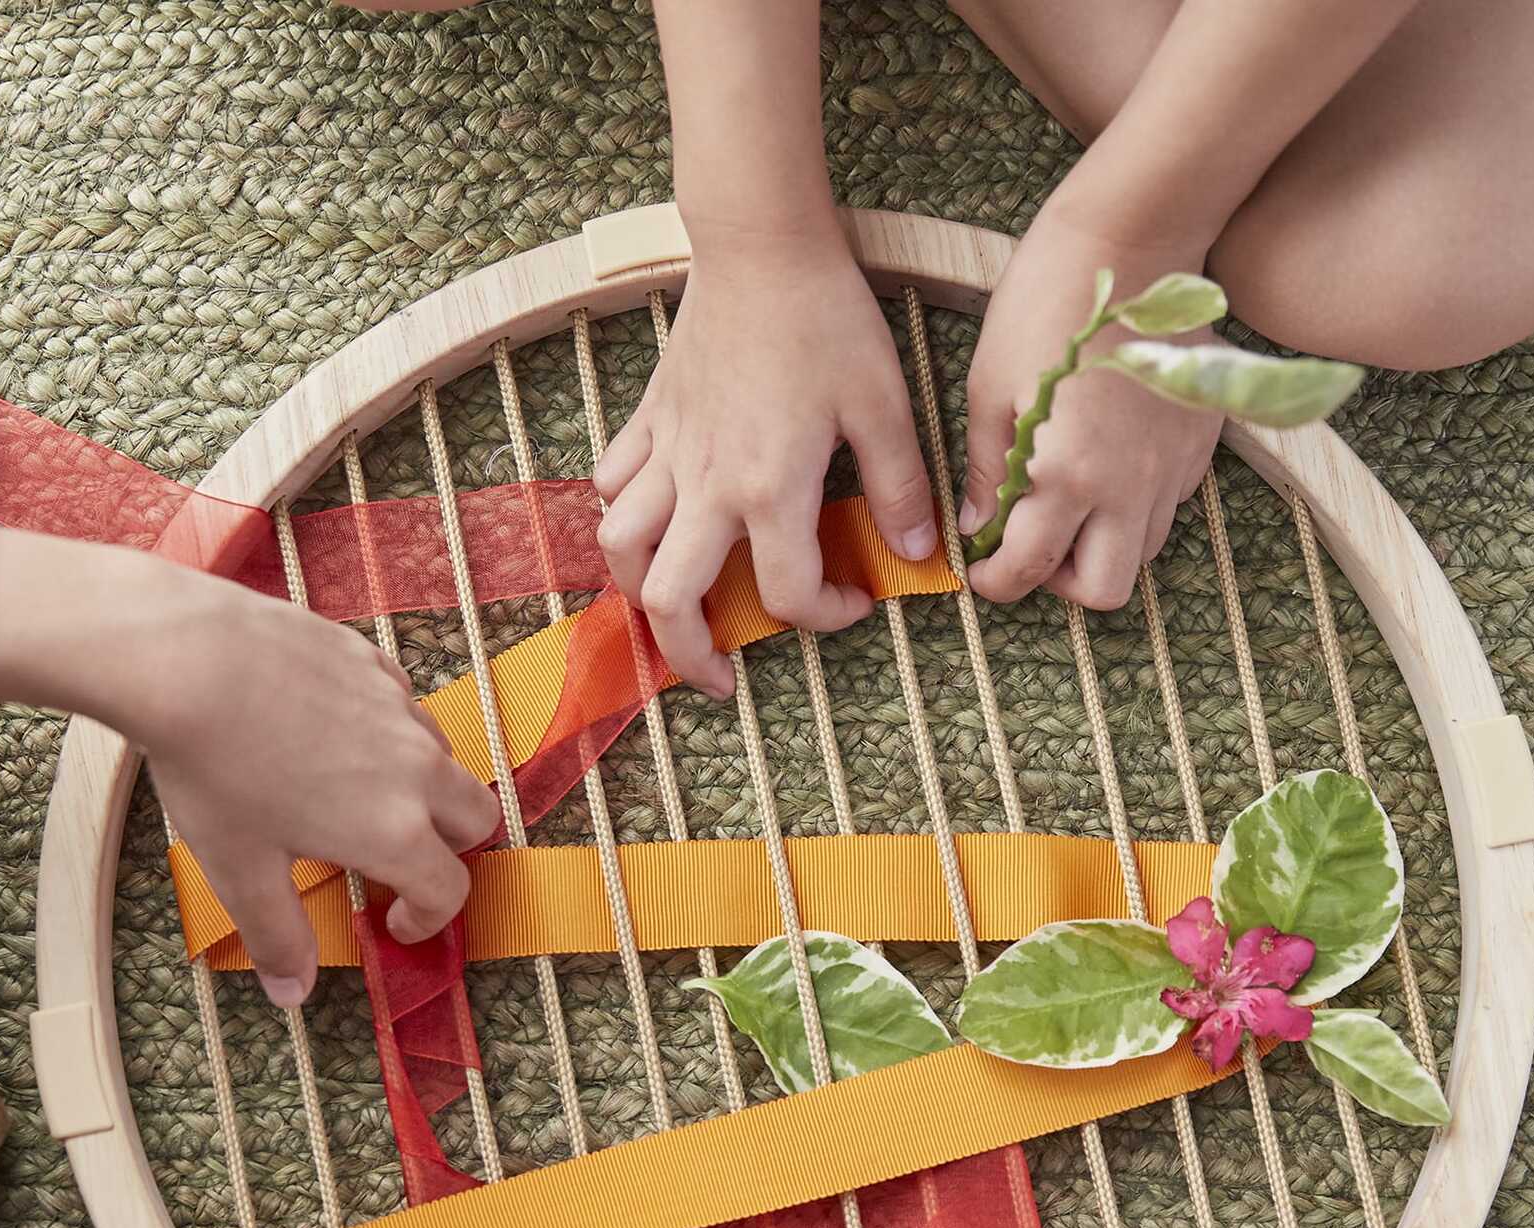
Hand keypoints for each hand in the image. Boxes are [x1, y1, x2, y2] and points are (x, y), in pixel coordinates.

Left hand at [134, 582, 499, 1007]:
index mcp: (396, 832)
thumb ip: (278, 935)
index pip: (449, 890)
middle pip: (478, 819)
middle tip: (400, 861)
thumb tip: (292, 994)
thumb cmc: (213, 769)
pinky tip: (330, 734)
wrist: (186, 656)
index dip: (427, 919)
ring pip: (444, 759)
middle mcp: (417, 771)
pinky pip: (405, 707)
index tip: (395, 922)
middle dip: (451, 850)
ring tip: (357, 795)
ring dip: (422, 788)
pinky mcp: (374, 662)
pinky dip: (389, 733)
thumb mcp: (239, 869)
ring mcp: (401, 710)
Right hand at [593, 237, 938, 697]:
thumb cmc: (826, 318)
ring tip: (672, 610)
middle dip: (691, 656)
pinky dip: (624, 513)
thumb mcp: (884, 404)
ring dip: (640, 593)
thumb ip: (900, 486)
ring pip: (622, 550)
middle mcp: (707, 487)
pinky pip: (615, 484)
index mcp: (769, 490)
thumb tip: (918, 551)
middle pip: (669, 601)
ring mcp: (669, 455)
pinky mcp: (649, 421)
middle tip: (721, 677)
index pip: (787, 594)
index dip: (825, 618)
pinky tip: (653, 520)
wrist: (761, 244)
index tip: (855, 602)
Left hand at [962, 208, 1222, 608]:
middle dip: (1059, 582)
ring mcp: (1173, 464)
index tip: (981, 568)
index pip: (1028, 570)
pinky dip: (1135, 506)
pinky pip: (1170, 504)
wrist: (1133, 237)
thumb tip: (976, 526)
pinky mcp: (1201, 439)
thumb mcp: (989, 388)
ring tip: (1069, 504)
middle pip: (1103, 591)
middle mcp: (1129, 484)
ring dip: (1100, 547)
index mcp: (1067, 474)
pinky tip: (1108, 464)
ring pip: (1143, 553)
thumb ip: (984, 471)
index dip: (995, 581)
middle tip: (1032, 546)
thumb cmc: (1046, 303)